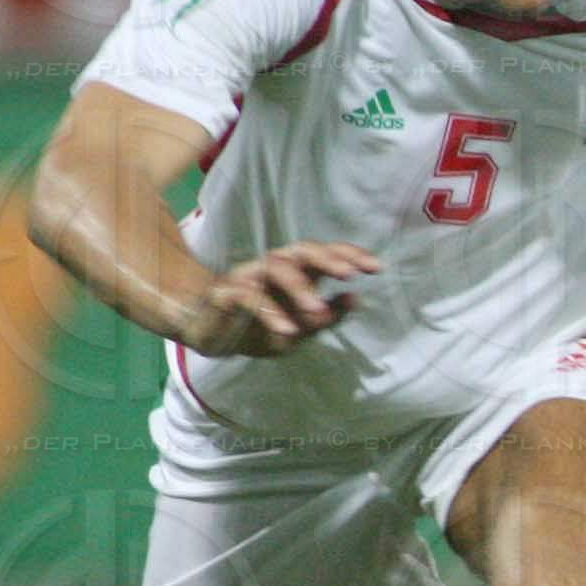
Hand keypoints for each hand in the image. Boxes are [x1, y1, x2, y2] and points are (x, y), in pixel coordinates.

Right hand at [177, 240, 378, 356]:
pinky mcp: (225, 292)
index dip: (350, 255)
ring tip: (317, 310)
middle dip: (329, 259)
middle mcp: (273, 268)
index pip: (325, 254)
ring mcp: (249, 276)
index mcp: (297, 273)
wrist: (208, 334)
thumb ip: (327, 316)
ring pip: (276, 268)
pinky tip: (287, 330)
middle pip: (301, 250)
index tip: (376, 267)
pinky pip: (248, 295)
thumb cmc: (258, 327)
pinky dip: (269, 312)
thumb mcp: (300, 329)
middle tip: (351, 275)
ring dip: (300, 288)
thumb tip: (356, 299)